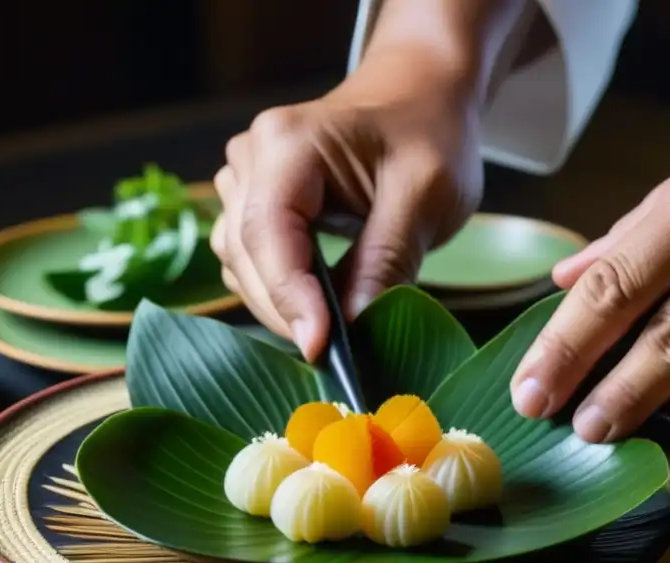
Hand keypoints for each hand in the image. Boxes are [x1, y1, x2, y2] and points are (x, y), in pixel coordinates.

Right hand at [210, 51, 482, 361]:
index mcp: (287, 142)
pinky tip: (319, 309)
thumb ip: (387, 258)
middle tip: (339, 357)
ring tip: (334, 333)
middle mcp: (250, 158)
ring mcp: (244, 181)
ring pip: (240, 265)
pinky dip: (280, 294)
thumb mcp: (426, 194)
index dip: (290, 298)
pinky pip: (249, 264)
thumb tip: (352, 326)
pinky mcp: (252, 205)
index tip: (320, 348)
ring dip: (281, 306)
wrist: (419, 98)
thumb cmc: (429, 136)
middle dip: (288, 311)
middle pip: (246, 255)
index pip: (270, 234)